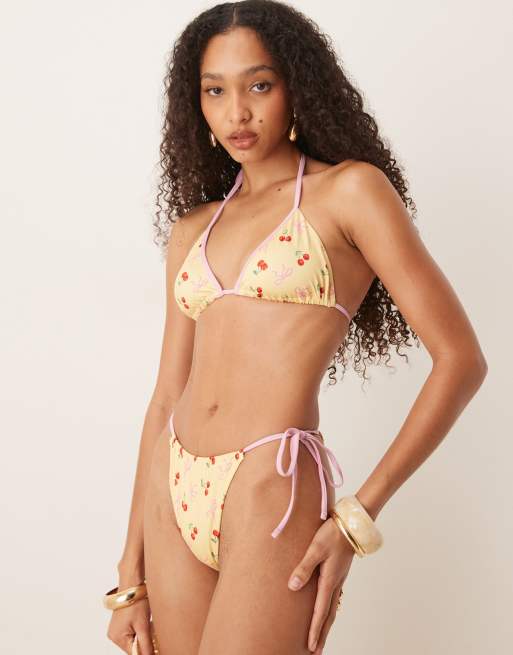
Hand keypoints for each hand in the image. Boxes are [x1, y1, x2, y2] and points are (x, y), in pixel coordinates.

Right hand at [106, 597, 153, 654]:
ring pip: (133, 640)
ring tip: (150, 625)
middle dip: (144, 644)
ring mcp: (116, 628)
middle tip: (154, 634)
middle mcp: (114, 635)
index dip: (146, 652)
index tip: (156, 648)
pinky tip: (146, 622)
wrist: (133, 584)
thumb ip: (146, 645)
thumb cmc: (136, 601)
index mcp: (118, 638)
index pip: (134, 653)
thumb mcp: (143, 626)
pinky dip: (139, 631)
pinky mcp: (120, 623)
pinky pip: (131, 632)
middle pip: (133, 648)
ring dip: (142, 637)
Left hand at [288, 516, 354, 653]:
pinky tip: (326, 609)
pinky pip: (334, 597)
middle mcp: (336, 583)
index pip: (320, 611)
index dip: (315, 630)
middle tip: (316, 652)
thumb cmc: (332, 534)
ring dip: (326, 624)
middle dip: (322, 634)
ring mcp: (339, 578)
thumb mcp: (315, 548)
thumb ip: (304, 567)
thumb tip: (293, 587)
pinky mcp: (339, 572)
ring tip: (321, 636)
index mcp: (329, 580)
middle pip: (329, 615)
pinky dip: (329, 609)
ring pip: (332, 607)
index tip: (311, 646)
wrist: (351, 523)